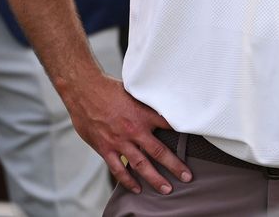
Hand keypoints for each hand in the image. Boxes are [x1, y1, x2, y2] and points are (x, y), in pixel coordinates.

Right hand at [61, 75, 190, 194]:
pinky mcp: (105, 148)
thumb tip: (160, 107)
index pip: (169, 126)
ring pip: (141, 165)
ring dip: (155, 179)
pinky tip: (137, 188)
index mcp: (144, 114)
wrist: (84, 90)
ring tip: (166, 189)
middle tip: (187, 176)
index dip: (183, 135)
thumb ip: (146, 104)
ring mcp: (119, 141)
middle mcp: (134, 130)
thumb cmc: (108, 89)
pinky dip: (128, 181)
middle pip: (159, 152)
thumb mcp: (134, 92)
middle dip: (175, 166)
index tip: (195, 144)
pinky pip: (118, 169)